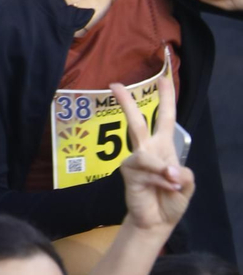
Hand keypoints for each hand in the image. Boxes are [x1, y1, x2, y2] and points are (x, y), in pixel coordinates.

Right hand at [113, 73, 193, 232]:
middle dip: (127, 103)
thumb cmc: (171, 199)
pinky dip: (159, 181)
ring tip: (172, 183)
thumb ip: (183, 174)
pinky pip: (147, 172)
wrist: (157, 220)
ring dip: (162, 171)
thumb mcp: (186, 186)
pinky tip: (164, 188)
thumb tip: (169, 169)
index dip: (166, 99)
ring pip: (145, 153)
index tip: (163, 79)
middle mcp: (147, 149)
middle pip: (137, 122)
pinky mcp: (128, 173)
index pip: (165, 118)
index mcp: (163, 146)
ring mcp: (135, 161)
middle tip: (113, 84)